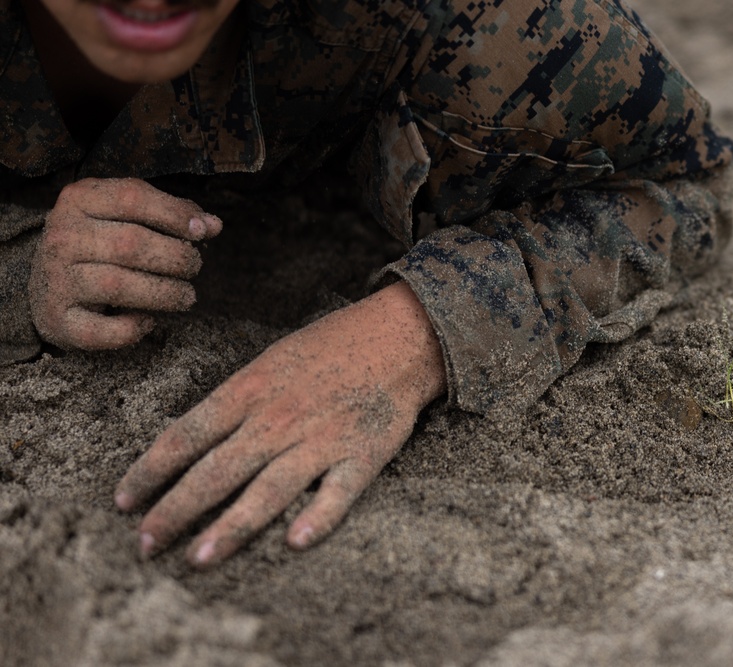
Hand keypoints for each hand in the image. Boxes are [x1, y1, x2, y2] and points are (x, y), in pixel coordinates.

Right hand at [29, 177, 221, 349]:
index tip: (203, 231)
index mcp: (80, 200)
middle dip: (176, 258)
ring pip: (119, 285)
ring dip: (166, 293)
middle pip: (131, 244)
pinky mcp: (59, 319)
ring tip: (186, 296)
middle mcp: (62, 237)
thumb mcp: (128, 217)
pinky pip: (103, 330)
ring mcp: (56, 279)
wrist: (48, 284)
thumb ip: (170, 215)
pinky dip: (134, 328)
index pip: (132, 197)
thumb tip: (213, 225)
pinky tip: (148, 320)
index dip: (174, 214)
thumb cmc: (101, 245)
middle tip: (193, 267)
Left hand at [114, 281, 446, 565]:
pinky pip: (339, 492)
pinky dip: (319, 517)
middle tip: (146, 546)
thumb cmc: (330, 347)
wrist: (398, 335)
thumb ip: (234, 401)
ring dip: (231, 526)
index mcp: (251, 390)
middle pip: (216, 471)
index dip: (150, 472)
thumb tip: (189, 439)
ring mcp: (322, 438)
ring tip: (200, 558)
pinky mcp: (364, 454)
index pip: (186, 436)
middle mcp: (278, 418)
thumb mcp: (270, 361)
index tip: (124, 502)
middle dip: (175, 511)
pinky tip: (296, 542)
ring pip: (268, 489)